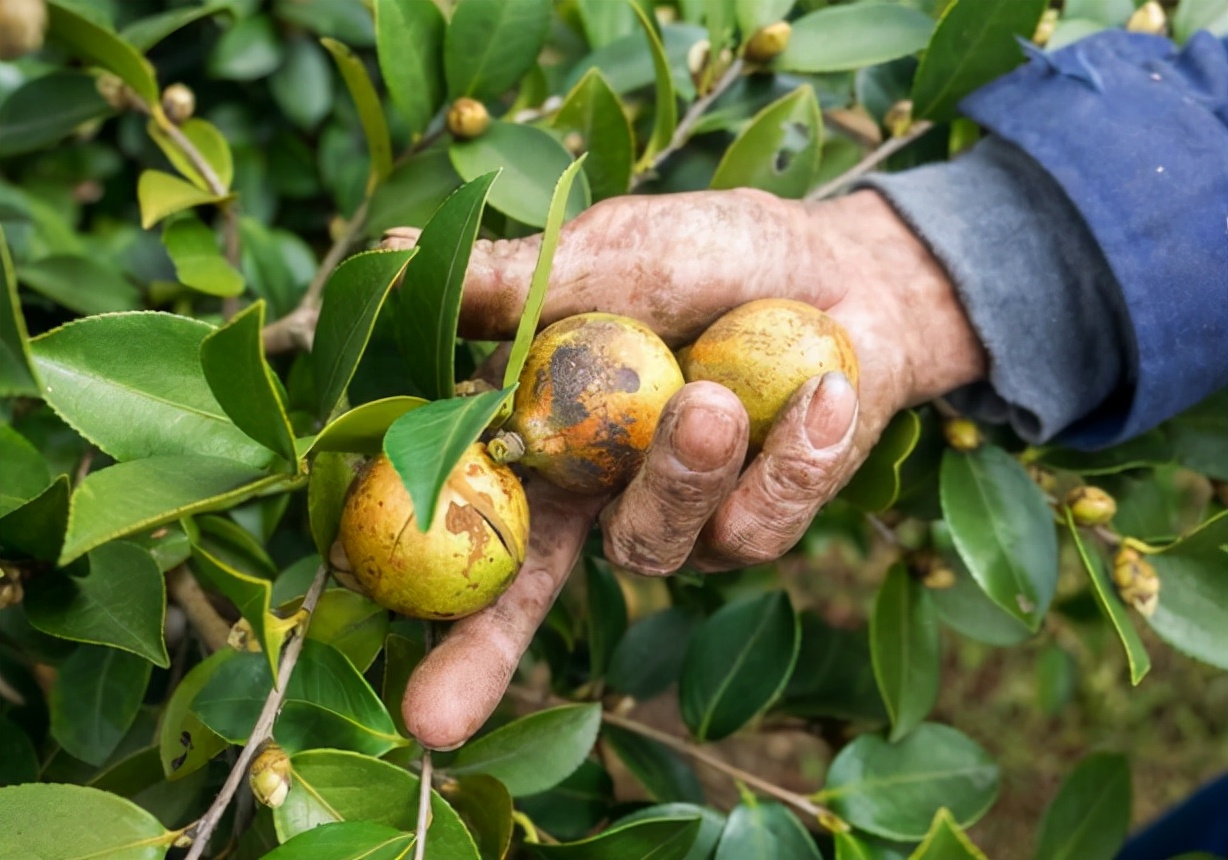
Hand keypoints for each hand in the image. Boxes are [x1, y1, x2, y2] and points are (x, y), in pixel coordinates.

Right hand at [380, 188, 985, 748]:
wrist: (848, 273)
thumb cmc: (712, 258)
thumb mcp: (610, 254)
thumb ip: (518, 281)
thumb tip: (383, 247)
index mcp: (544, 438)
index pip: (466, 516)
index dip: (415, 590)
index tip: (360, 661)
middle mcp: (601, 497)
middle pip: (527, 592)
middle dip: (479, 656)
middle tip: (434, 715)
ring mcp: (685, 523)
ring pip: (652, 545)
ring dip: (677, 475)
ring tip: (710, 400)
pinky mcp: (767, 524)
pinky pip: (764, 522)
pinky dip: (795, 454)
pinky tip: (824, 391)